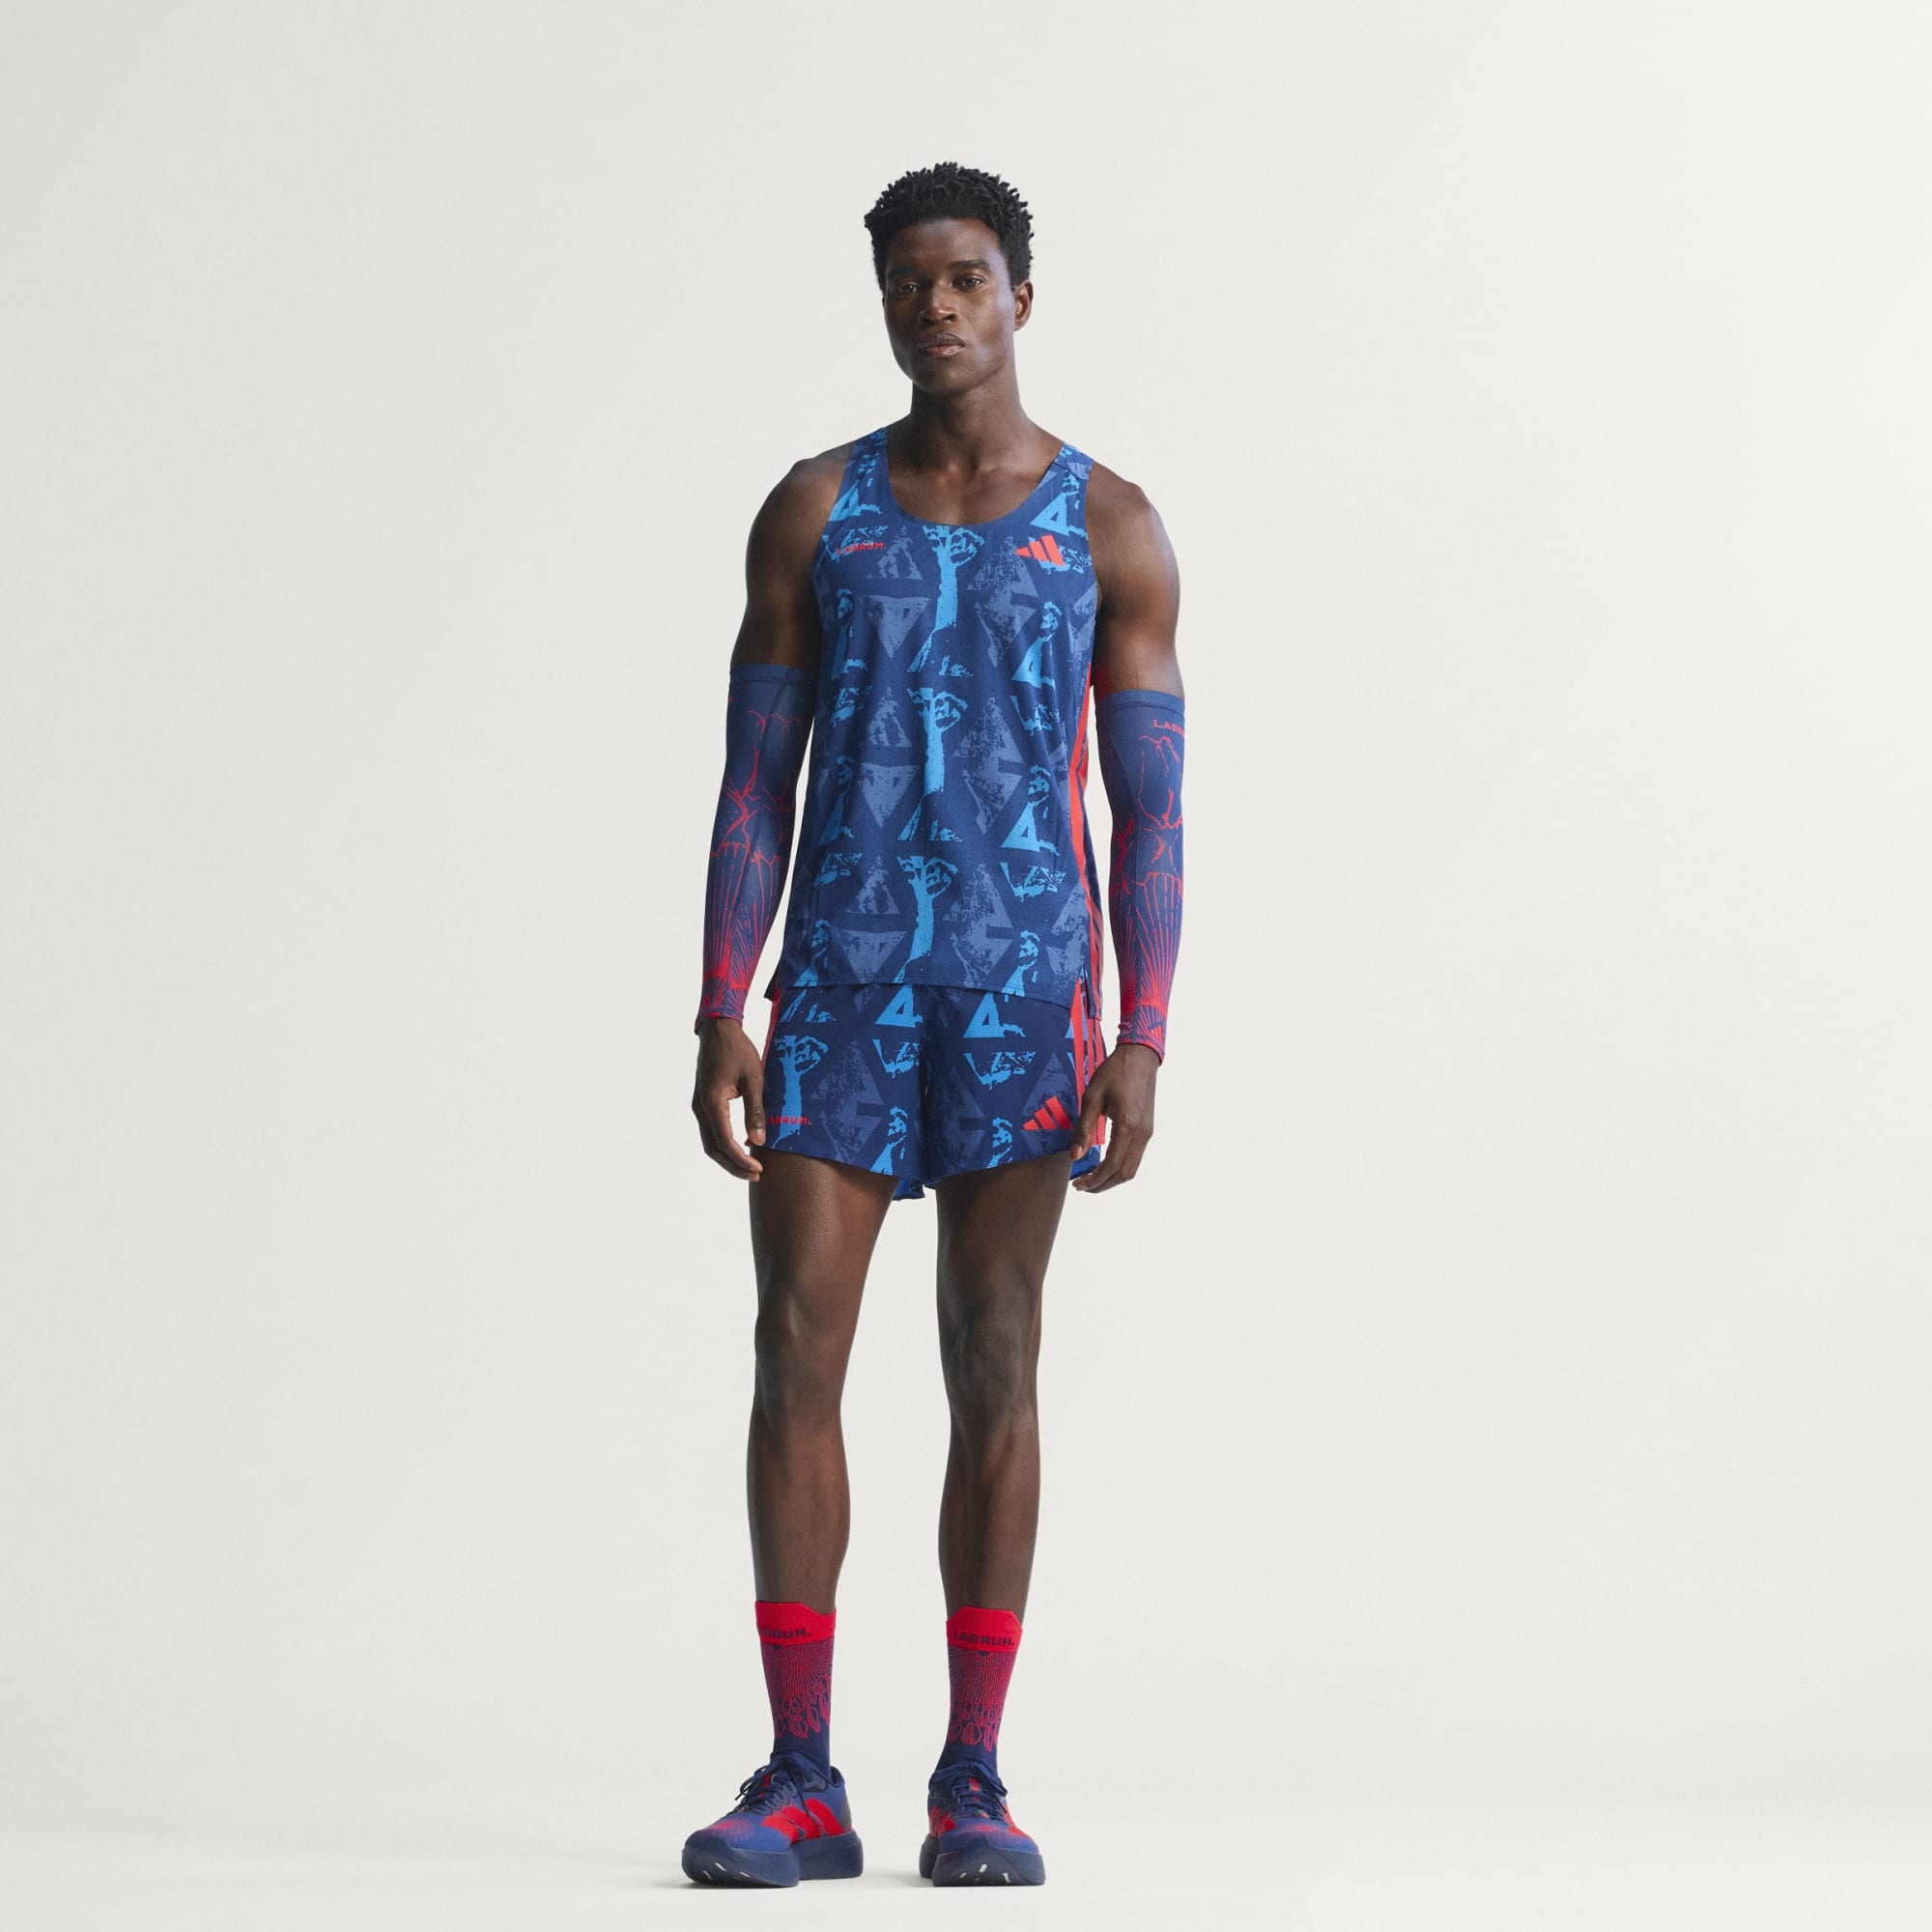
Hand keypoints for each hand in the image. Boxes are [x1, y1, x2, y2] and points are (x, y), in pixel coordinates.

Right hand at [692, 1016, 767, 1178]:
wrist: (718, 1031)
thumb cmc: (737, 1051)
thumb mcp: (754, 1079)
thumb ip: (755, 1111)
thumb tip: (758, 1141)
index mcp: (712, 1102)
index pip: (724, 1141)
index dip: (740, 1160)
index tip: (758, 1169)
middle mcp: (701, 1108)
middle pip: (713, 1148)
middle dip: (733, 1166)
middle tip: (755, 1175)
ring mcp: (699, 1106)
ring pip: (709, 1142)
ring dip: (728, 1158)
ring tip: (749, 1167)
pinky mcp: (703, 1103)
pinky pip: (711, 1131)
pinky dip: (723, 1145)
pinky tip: (741, 1147)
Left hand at [1068, 1041, 1159, 1192]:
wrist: (1140, 1058)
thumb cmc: (1114, 1072)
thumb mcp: (1092, 1097)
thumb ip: (1084, 1129)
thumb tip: (1075, 1156)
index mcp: (1127, 1125)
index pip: (1112, 1165)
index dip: (1094, 1179)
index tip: (1077, 1184)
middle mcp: (1141, 1133)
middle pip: (1125, 1173)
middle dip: (1102, 1185)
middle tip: (1081, 1186)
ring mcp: (1147, 1133)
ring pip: (1132, 1169)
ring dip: (1112, 1179)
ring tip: (1091, 1179)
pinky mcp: (1148, 1130)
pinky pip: (1135, 1157)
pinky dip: (1120, 1168)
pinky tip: (1104, 1165)